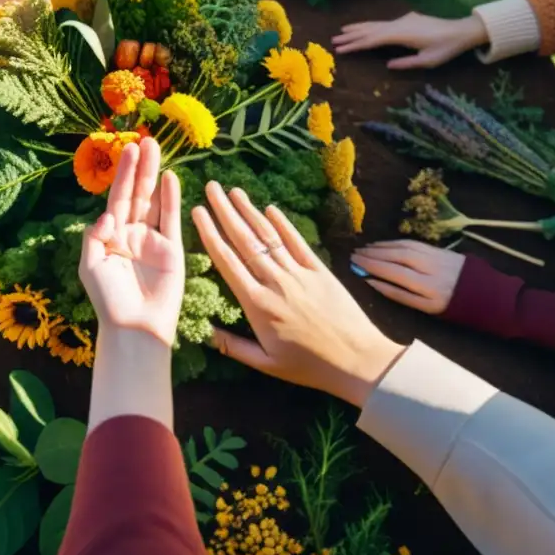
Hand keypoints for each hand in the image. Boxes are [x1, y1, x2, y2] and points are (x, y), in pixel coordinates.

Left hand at [79, 138, 183, 346]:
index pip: (117, 198)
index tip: (127, 148)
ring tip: (158, 149)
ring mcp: (152, 240)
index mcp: (111, 236)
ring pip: (154, 200)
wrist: (135, 326)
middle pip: (137, 193)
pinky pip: (171, 219)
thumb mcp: (91, 266)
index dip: (122, 174)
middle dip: (140, 167)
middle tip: (146, 139)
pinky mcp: (171, 249)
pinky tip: (171, 178)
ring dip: (156, 175)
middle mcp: (132, 233)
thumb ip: (95, 236)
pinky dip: (171, 199)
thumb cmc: (109, 300)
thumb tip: (108, 215)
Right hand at [193, 185, 403, 407]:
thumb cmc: (309, 367)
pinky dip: (283, 224)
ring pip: (268, 237)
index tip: (197, 212)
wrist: (357, 360)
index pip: (227, 261)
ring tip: (233, 191)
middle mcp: (275, 283)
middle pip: (245, 240)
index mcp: (257, 305)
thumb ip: (233, 347)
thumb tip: (204, 331)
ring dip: (249, 211)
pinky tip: (269, 208)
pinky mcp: (320, 271)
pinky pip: (297, 243)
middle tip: (210, 187)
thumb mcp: (266, 363)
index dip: (210, 233)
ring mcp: (298, 274)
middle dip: (225, 212)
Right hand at [331, 12, 487, 68]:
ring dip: (359, 28)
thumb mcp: (427, 61)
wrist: (461, 31)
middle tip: (334, 40)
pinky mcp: (407, 20)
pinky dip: (370, 26)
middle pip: (371, 30)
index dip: (355, 45)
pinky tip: (364, 28)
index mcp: (402, 34)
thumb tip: (387, 65)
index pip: (373, 40)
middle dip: (351, 35)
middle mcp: (400, 24)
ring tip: (342, 31)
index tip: (340, 50)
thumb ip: (406, 63)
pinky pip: (383, 23)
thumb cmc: (445, 48)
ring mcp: (403, 20)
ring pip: (376, 24)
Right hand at [351, 240, 464, 313]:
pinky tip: (383, 245)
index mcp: (427, 287)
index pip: (393, 272)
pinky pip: (411, 242)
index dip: (372, 266)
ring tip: (364, 249)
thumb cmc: (450, 305)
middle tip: (354, 254)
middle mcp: (430, 267)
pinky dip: (394, 242)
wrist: (483, 292)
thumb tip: (372, 282)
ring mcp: (435, 255)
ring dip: (381, 246)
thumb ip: (398, 295)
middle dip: (373, 254)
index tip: (354, 264)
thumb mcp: (425, 308)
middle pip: (396, 256)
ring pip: (403, 246)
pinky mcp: (438, 248)